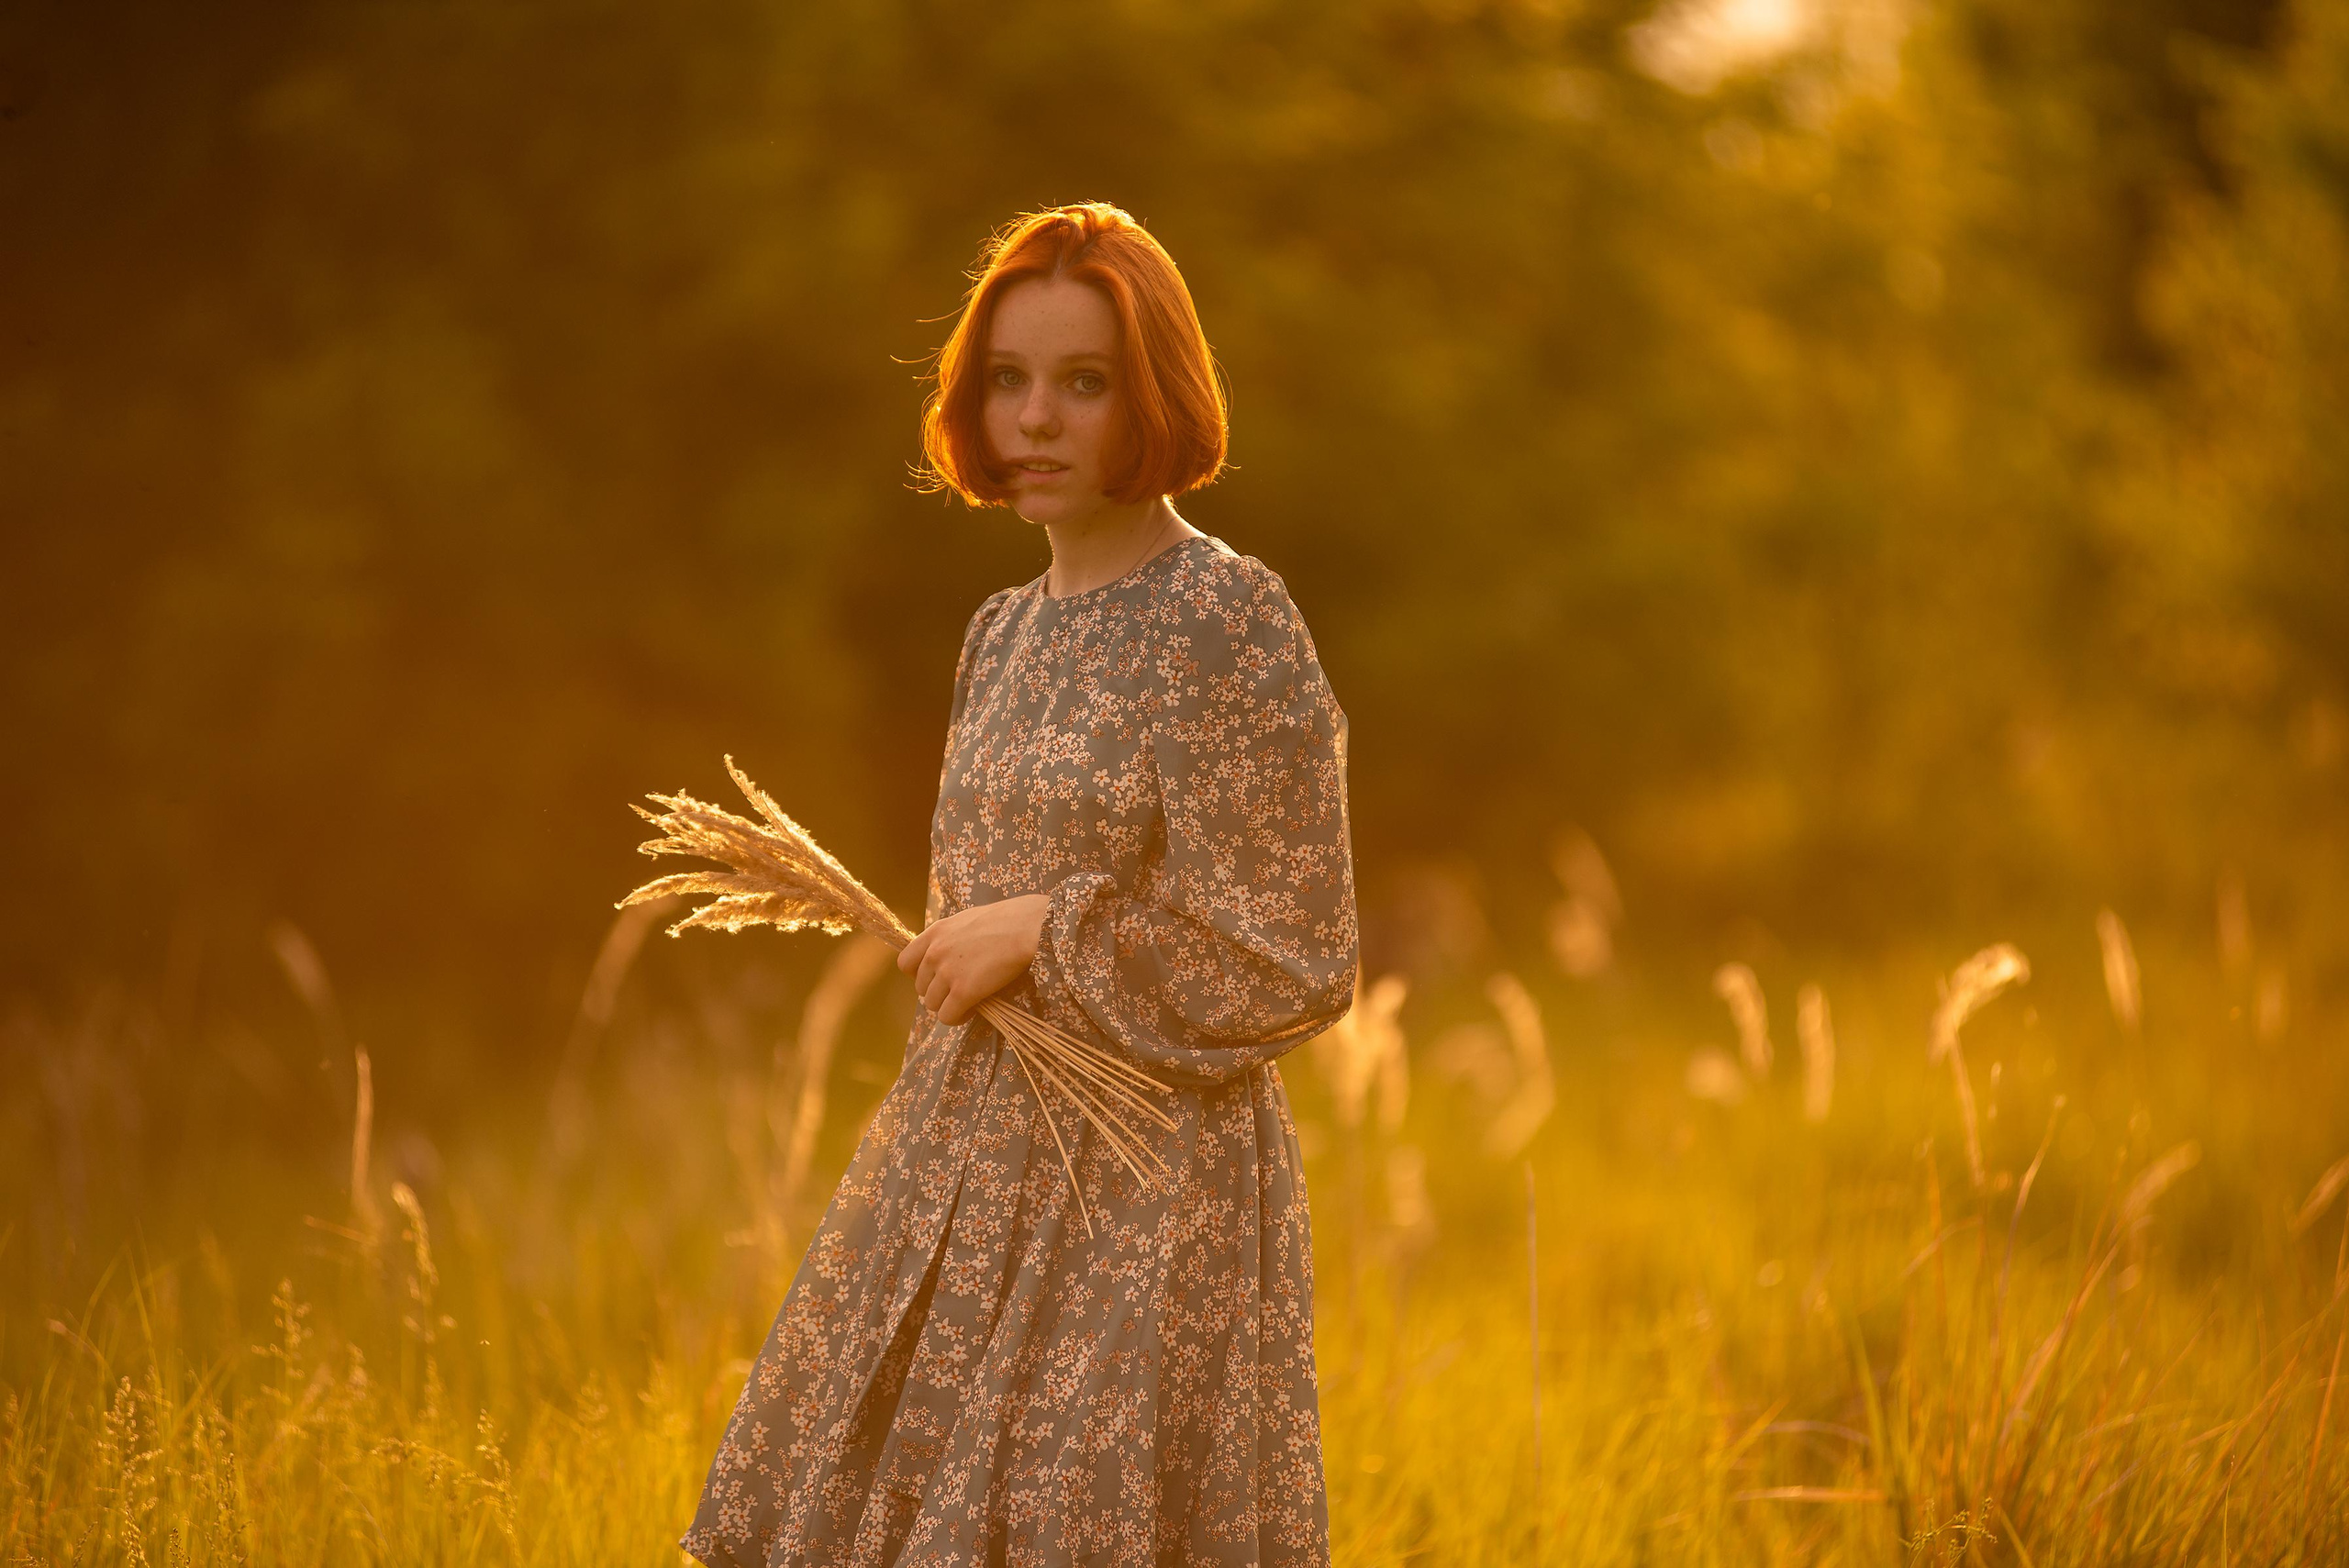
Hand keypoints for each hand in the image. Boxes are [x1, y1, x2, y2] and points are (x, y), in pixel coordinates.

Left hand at [897, 894, 1050, 1024]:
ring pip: (933, 1004)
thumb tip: (950, 955)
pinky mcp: (963, 991)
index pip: (905, 962)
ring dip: (948, 1006)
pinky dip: (958, 1017)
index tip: (936, 977)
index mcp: (934, 933)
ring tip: (968, 1002)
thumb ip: (951, 937)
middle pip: (920, 987)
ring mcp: (947, 973)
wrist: (1027, 927)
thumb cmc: (1007, 919)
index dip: (918, 974)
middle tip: (959, 990)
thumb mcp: (968, 920)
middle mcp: (935, 953)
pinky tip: (972, 1010)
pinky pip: (948, 1016)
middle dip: (937, 992)